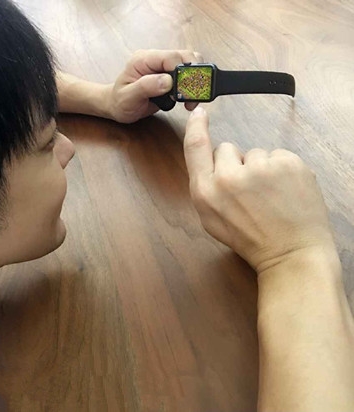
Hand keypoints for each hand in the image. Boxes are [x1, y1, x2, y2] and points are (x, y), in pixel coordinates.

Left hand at [106, 49, 202, 123]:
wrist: (115, 106)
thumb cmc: (119, 102)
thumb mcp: (128, 97)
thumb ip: (146, 87)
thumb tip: (167, 81)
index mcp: (144, 59)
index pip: (171, 57)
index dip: (183, 71)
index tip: (186, 88)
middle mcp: (156, 59)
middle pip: (185, 57)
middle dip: (194, 75)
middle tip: (193, 96)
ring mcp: (163, 66)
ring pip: (190, 65)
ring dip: (195, 82)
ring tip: (190, 100)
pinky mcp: (170, 76)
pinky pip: (187, 76)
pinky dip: (192, 87)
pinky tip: (186, 100)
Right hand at [183, 107, 335, 272]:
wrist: (291, 253)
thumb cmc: (251, 240)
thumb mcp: (212, 220)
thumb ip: (206, 188)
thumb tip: (210, 161)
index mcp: (206, 193)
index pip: (195, 147)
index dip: (196, 126)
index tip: (200, 113)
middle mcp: (229, 177)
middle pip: (227, 149)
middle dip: (235, 163)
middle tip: (249, 190)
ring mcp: (260, 168)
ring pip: (255, 153)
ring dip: (261, 168)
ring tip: (271, 195)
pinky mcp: (287, 163)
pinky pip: (278, 155)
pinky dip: (282, 170)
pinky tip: (285, 191)